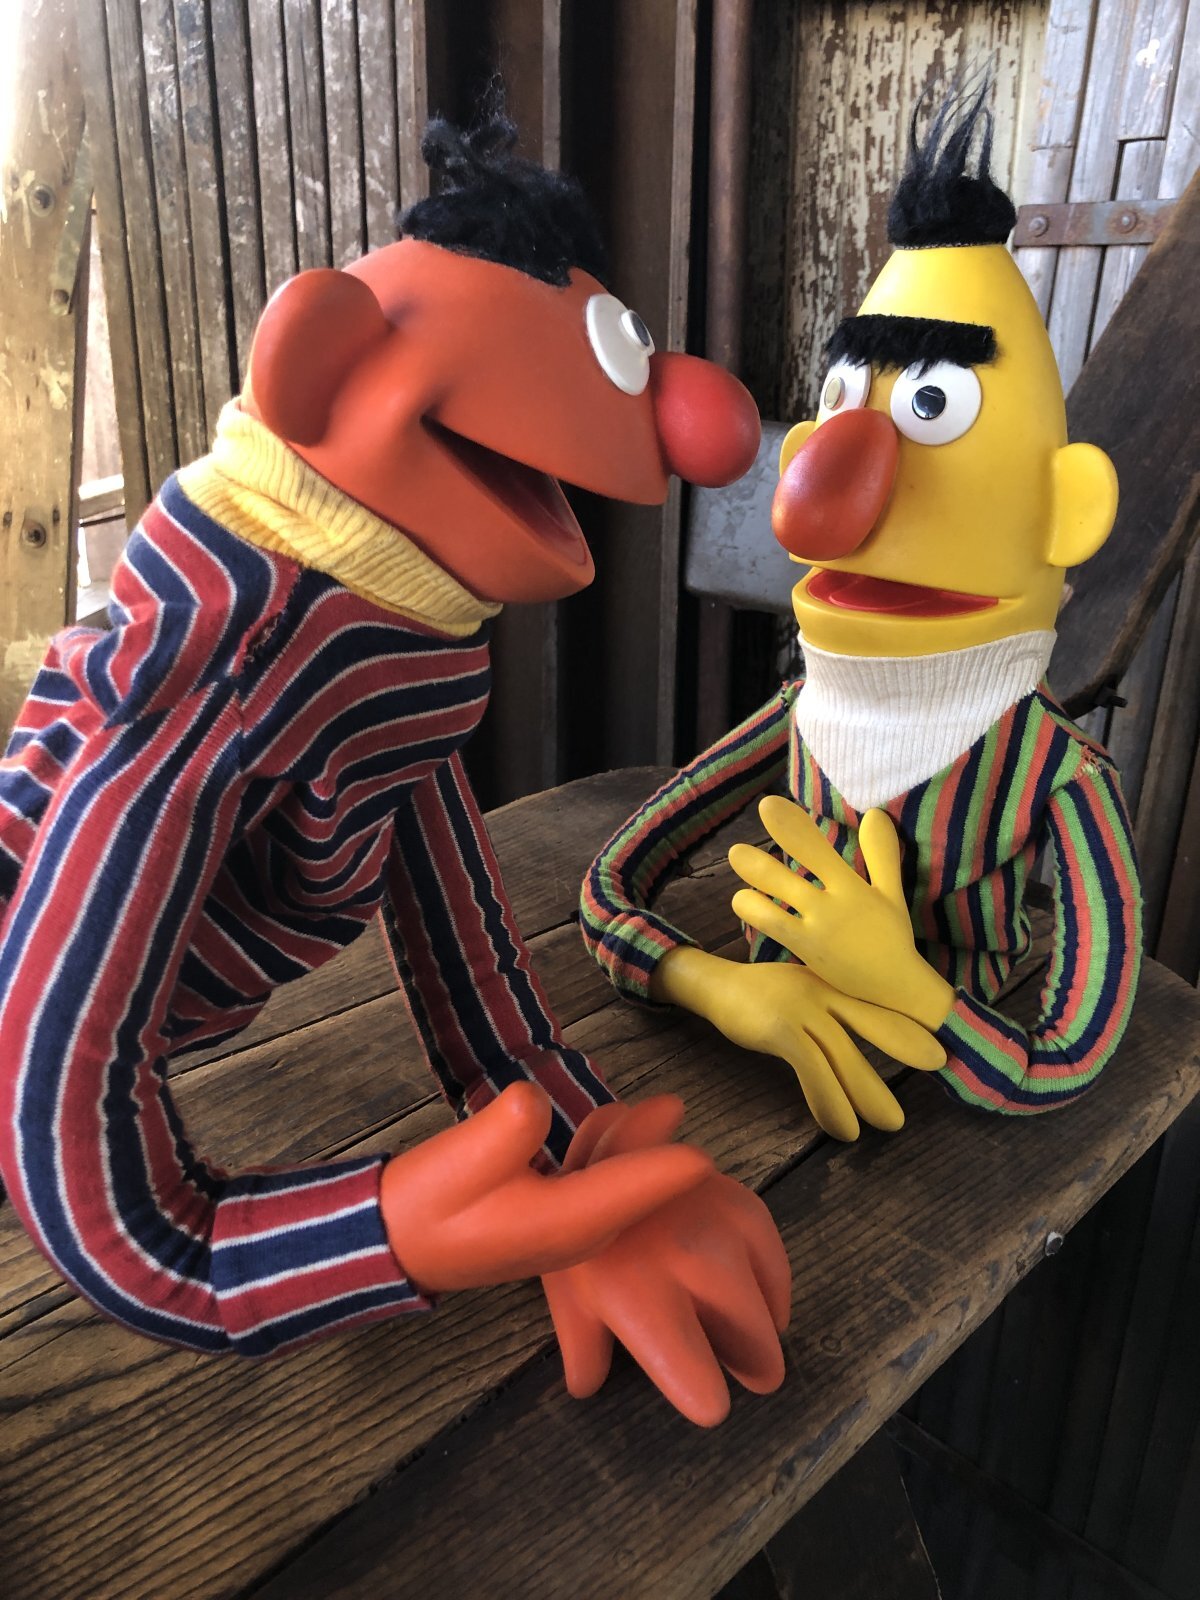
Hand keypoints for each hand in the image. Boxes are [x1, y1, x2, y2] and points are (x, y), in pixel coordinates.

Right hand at [379, 1082, 712, 1292]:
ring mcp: (568, 1233)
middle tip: (675, 1104)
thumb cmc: (429, 1202)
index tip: (704, 1154)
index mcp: (566, 1223)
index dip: (670, 1170)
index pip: (633, 1190)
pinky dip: (618, 1167)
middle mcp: (579, 1235)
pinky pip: (603, 1195)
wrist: (395, 1241)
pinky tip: (621, 1144)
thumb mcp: (464, 1157)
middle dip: (661, 1156)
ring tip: (663, 1113)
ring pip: (621, 1194)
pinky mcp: (554, 1223)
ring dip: (641, 1157)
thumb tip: (534, 1100)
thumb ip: (507, 1127)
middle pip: (636, 1192)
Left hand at [542, 1096, 790, 1425]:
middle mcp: (691, 1265)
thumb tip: (587, 1388)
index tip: (707, 1401)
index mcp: (641, 1299)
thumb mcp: (571, 1297)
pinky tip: (763, 1294)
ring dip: (764, 1323)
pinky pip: (774, 1260)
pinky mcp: (743, 1201)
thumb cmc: (581, 1239)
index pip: (696, 1378)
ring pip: (767, 1303)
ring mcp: (722, 1228)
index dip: (706, 1397)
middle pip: (752, 1342)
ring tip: (755, 1334)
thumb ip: (584, 1350)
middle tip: (749, 1372)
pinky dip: (772, 1283)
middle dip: (754, 1364)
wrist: (600, 1152)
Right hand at [653, 945, 943, 1139]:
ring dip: (870, 1092)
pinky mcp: (781, 1030)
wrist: (715, 985)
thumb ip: (833, 1007)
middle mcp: (824, 992)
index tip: (938, 1038)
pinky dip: (830, 1102)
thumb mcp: (805, 990)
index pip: (879, 1001)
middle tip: (937, 1065)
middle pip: (874, 1021)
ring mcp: (803, 1010)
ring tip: (891, 1122)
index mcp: (833, 983)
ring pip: (845, 1056)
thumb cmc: (761, 992)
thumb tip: (860, 1036)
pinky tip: (842, 1128)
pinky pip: (814, 1071)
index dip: (909, 1020)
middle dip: (907, 1043)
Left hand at [729, 797, 954, 1029]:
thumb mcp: (891, 893)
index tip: (768, 806)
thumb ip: (881, 854)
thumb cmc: (892, 938)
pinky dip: (756, 913)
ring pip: (773, 907)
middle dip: (759, 864)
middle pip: (788, 879)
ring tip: (737, 875)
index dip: (792, 827)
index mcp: (852, 887)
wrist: (896, 989)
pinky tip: (744, 900)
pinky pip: (774, 929)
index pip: (817, 849)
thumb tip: (876, 813)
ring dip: (751, 891)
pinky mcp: (806, 951)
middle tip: (735, 851)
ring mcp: (816, 931)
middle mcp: (831, 907)